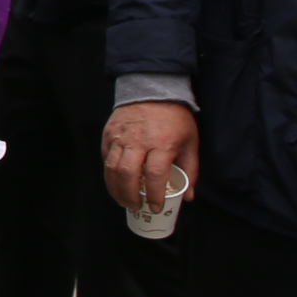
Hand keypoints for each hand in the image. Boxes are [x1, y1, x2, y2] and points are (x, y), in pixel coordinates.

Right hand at [102, 100, 197, 214]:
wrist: (153, 90)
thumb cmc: (175, 118)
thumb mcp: (190, 142)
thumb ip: (190, 170)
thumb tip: (187, 196)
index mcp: (162, 144)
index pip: (154, 175)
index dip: (154, 195)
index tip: (155, 207)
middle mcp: (139, 141)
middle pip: (128, 174)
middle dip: (130, 196)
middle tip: (135, 206)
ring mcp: (121, 137)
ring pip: (112, 168)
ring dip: (115, 188)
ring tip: (123, 199)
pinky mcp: (109, 134)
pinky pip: (106, 157)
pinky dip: (109, 173)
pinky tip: (116, 181)